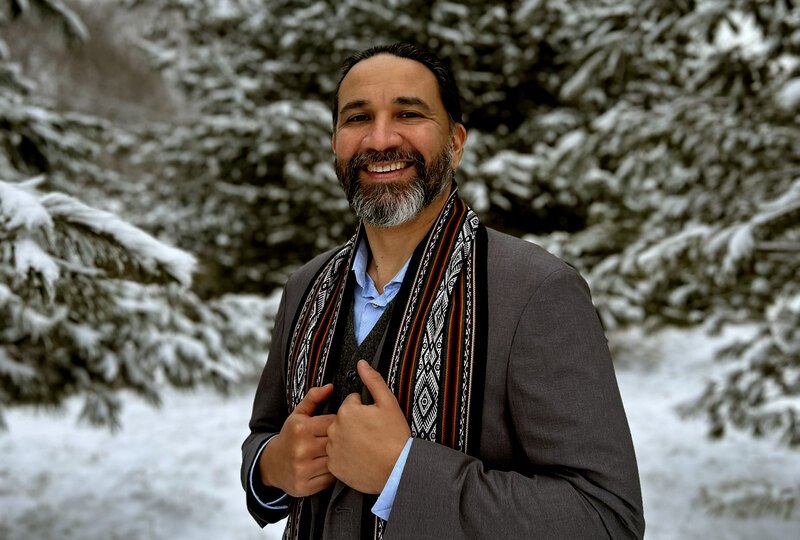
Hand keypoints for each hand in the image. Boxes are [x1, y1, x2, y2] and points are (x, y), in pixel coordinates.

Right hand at [259, 384, 336, 497]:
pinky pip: (330, 479)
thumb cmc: (290, 436)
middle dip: (343, 442)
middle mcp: (301, 449)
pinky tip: (332, 468)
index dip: (341, 424)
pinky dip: (334, 474)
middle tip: (346, 441)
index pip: (334, 423)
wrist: (271, 465)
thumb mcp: (298, 415)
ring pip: (335, 462)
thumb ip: (314, 398)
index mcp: (301, 428)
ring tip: (340, 454)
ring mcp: (302, 469)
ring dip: (340, 458)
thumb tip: (330, 386)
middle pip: (336, 443)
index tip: (343, 426)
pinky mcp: (304, 487)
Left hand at [326, 360, 411, 493]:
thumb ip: (372, 380)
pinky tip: (361, 458)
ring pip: (338, 437)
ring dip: (348, 440)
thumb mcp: (389, 402)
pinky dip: (345, 457)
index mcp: (346, 411)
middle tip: (373, 435)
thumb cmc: (395, 435)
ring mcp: (333, 449)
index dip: (365, 411)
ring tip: (367, 447)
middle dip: (355, 424)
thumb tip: (361, 363)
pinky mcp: (334, 466)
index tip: (375, 421)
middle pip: (343, 420)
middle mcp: (335, 429)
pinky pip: (336, 456)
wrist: (398, 469)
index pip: (352, 404)